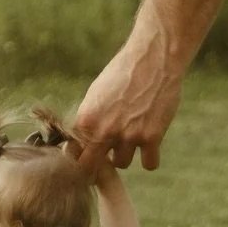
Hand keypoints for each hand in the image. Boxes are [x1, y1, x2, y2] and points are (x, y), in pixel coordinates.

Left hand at [73, 9, 182, 173]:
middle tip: (103, 160)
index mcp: (86, 119)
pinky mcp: (152, 137)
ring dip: (125, 155)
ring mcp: (129, 136)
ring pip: (122, 163)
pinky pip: (149, 164)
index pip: (73, 155)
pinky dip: (150, 158)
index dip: (79, 159)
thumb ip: (87, 121)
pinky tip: (150, 145)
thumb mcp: (96, 94)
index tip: (86, 157)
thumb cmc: (123, 73)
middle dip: (95, 167)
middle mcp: (104, 131)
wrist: (154, 59)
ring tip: (131, 137)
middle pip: (91, 168)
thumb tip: (78, 145)